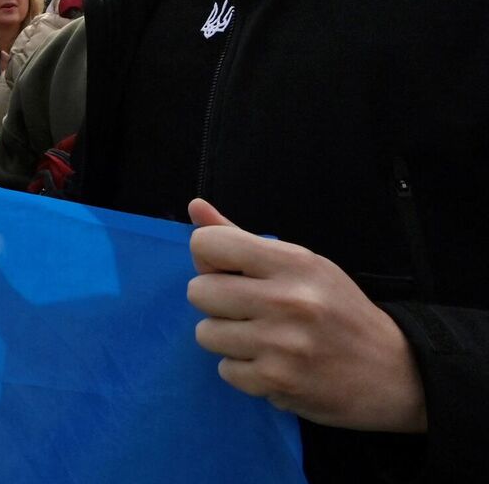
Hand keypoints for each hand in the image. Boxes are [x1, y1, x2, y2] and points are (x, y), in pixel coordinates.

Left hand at [186, 199, 427, 431]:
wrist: (395, 371)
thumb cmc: (340, 311)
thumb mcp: (303, 264)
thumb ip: (242, 238)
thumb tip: (195, 208)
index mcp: (294, 262)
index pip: (206, 244)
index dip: (210, 259)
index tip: (232, 272)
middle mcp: (287, 300)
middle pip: (198, 291)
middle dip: (216, 302)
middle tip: (248, 310)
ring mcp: (281, 343)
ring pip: (205, 333)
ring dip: (228, 339)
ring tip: (263, 338)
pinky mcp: (278, 381)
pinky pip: (225, 370)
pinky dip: (244, 371)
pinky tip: (274, 364)